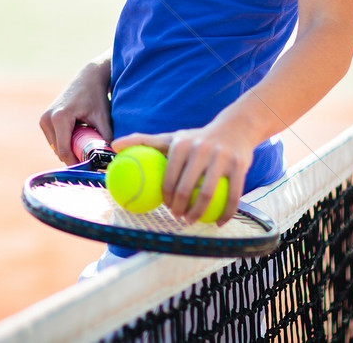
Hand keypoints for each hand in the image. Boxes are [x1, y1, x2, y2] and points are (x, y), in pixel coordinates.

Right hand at [39, 58, 111, 164]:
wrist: (88, 78)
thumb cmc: (97, 97)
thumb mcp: (103, 118)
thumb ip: (107, 138)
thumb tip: (113, 159)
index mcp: (59, 118)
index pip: (64, 152)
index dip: (77, 163)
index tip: (91, 166)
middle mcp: (47, 119)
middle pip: (59, 151)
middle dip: (74, 156)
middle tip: (92, 156)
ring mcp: (43, 119)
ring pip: (56, 147)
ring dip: (69, 149)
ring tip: (86, 141)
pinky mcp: (44, 120)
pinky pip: (54, 140)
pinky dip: (65, 142)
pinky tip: (78, 134)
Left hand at [113, 126, 253, 225]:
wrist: (234, 128)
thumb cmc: (196, 138)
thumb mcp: (171, 137)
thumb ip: (143, 140)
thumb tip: (113, 145)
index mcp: (181, 143)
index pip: (168, 178)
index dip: (166, 198)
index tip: (167, 207)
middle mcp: (201, 149)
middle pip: (187, 189)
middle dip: (180, 210)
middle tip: (178, 218)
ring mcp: (221, 157)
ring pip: (208, 195)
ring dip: (199, 214)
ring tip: (193, 221)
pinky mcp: (239, 165)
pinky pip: (232, 196)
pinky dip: (225, 214)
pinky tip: (219, 224)